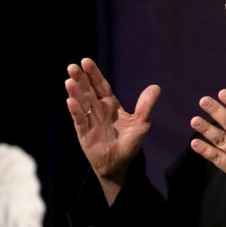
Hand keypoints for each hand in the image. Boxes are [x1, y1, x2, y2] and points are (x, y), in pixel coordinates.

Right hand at [65, 58, 160, 203]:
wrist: (119, 165)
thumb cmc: (129, 144)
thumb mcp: (141, 124)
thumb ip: (146, 106)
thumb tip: (156, 87)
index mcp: (110, 105)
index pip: (101, 86)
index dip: (94, 74)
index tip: (86, 61)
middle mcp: (98, 110)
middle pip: (88, 91)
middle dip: (81, 79)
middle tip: (72, 66)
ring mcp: (89, 121)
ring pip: (81, 103)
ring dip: (75, 92)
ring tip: (69, 81)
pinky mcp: (84, 134)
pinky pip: (79, 120)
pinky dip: (76, 111)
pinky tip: (70, 101)